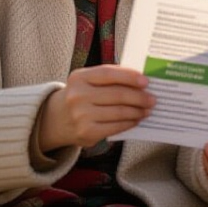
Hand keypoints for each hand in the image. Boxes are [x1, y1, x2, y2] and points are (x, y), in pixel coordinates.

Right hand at [38, 65, 154, 151]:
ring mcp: (81, 115)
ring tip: (147, 109)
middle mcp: (77, 95)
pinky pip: (115, 127)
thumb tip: (140, 81)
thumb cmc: (80, 96)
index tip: (145, 81)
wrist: (55, 119)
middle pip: (117, 94)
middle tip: (152, 98)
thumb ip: (109, 78)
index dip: (129, 76)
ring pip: (119, 112)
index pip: (108, 74)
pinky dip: (129, 123)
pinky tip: (136, 119)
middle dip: (139, 97)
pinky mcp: (86, 132)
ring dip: (137, 111)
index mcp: (79, 77)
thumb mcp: (87, 81)